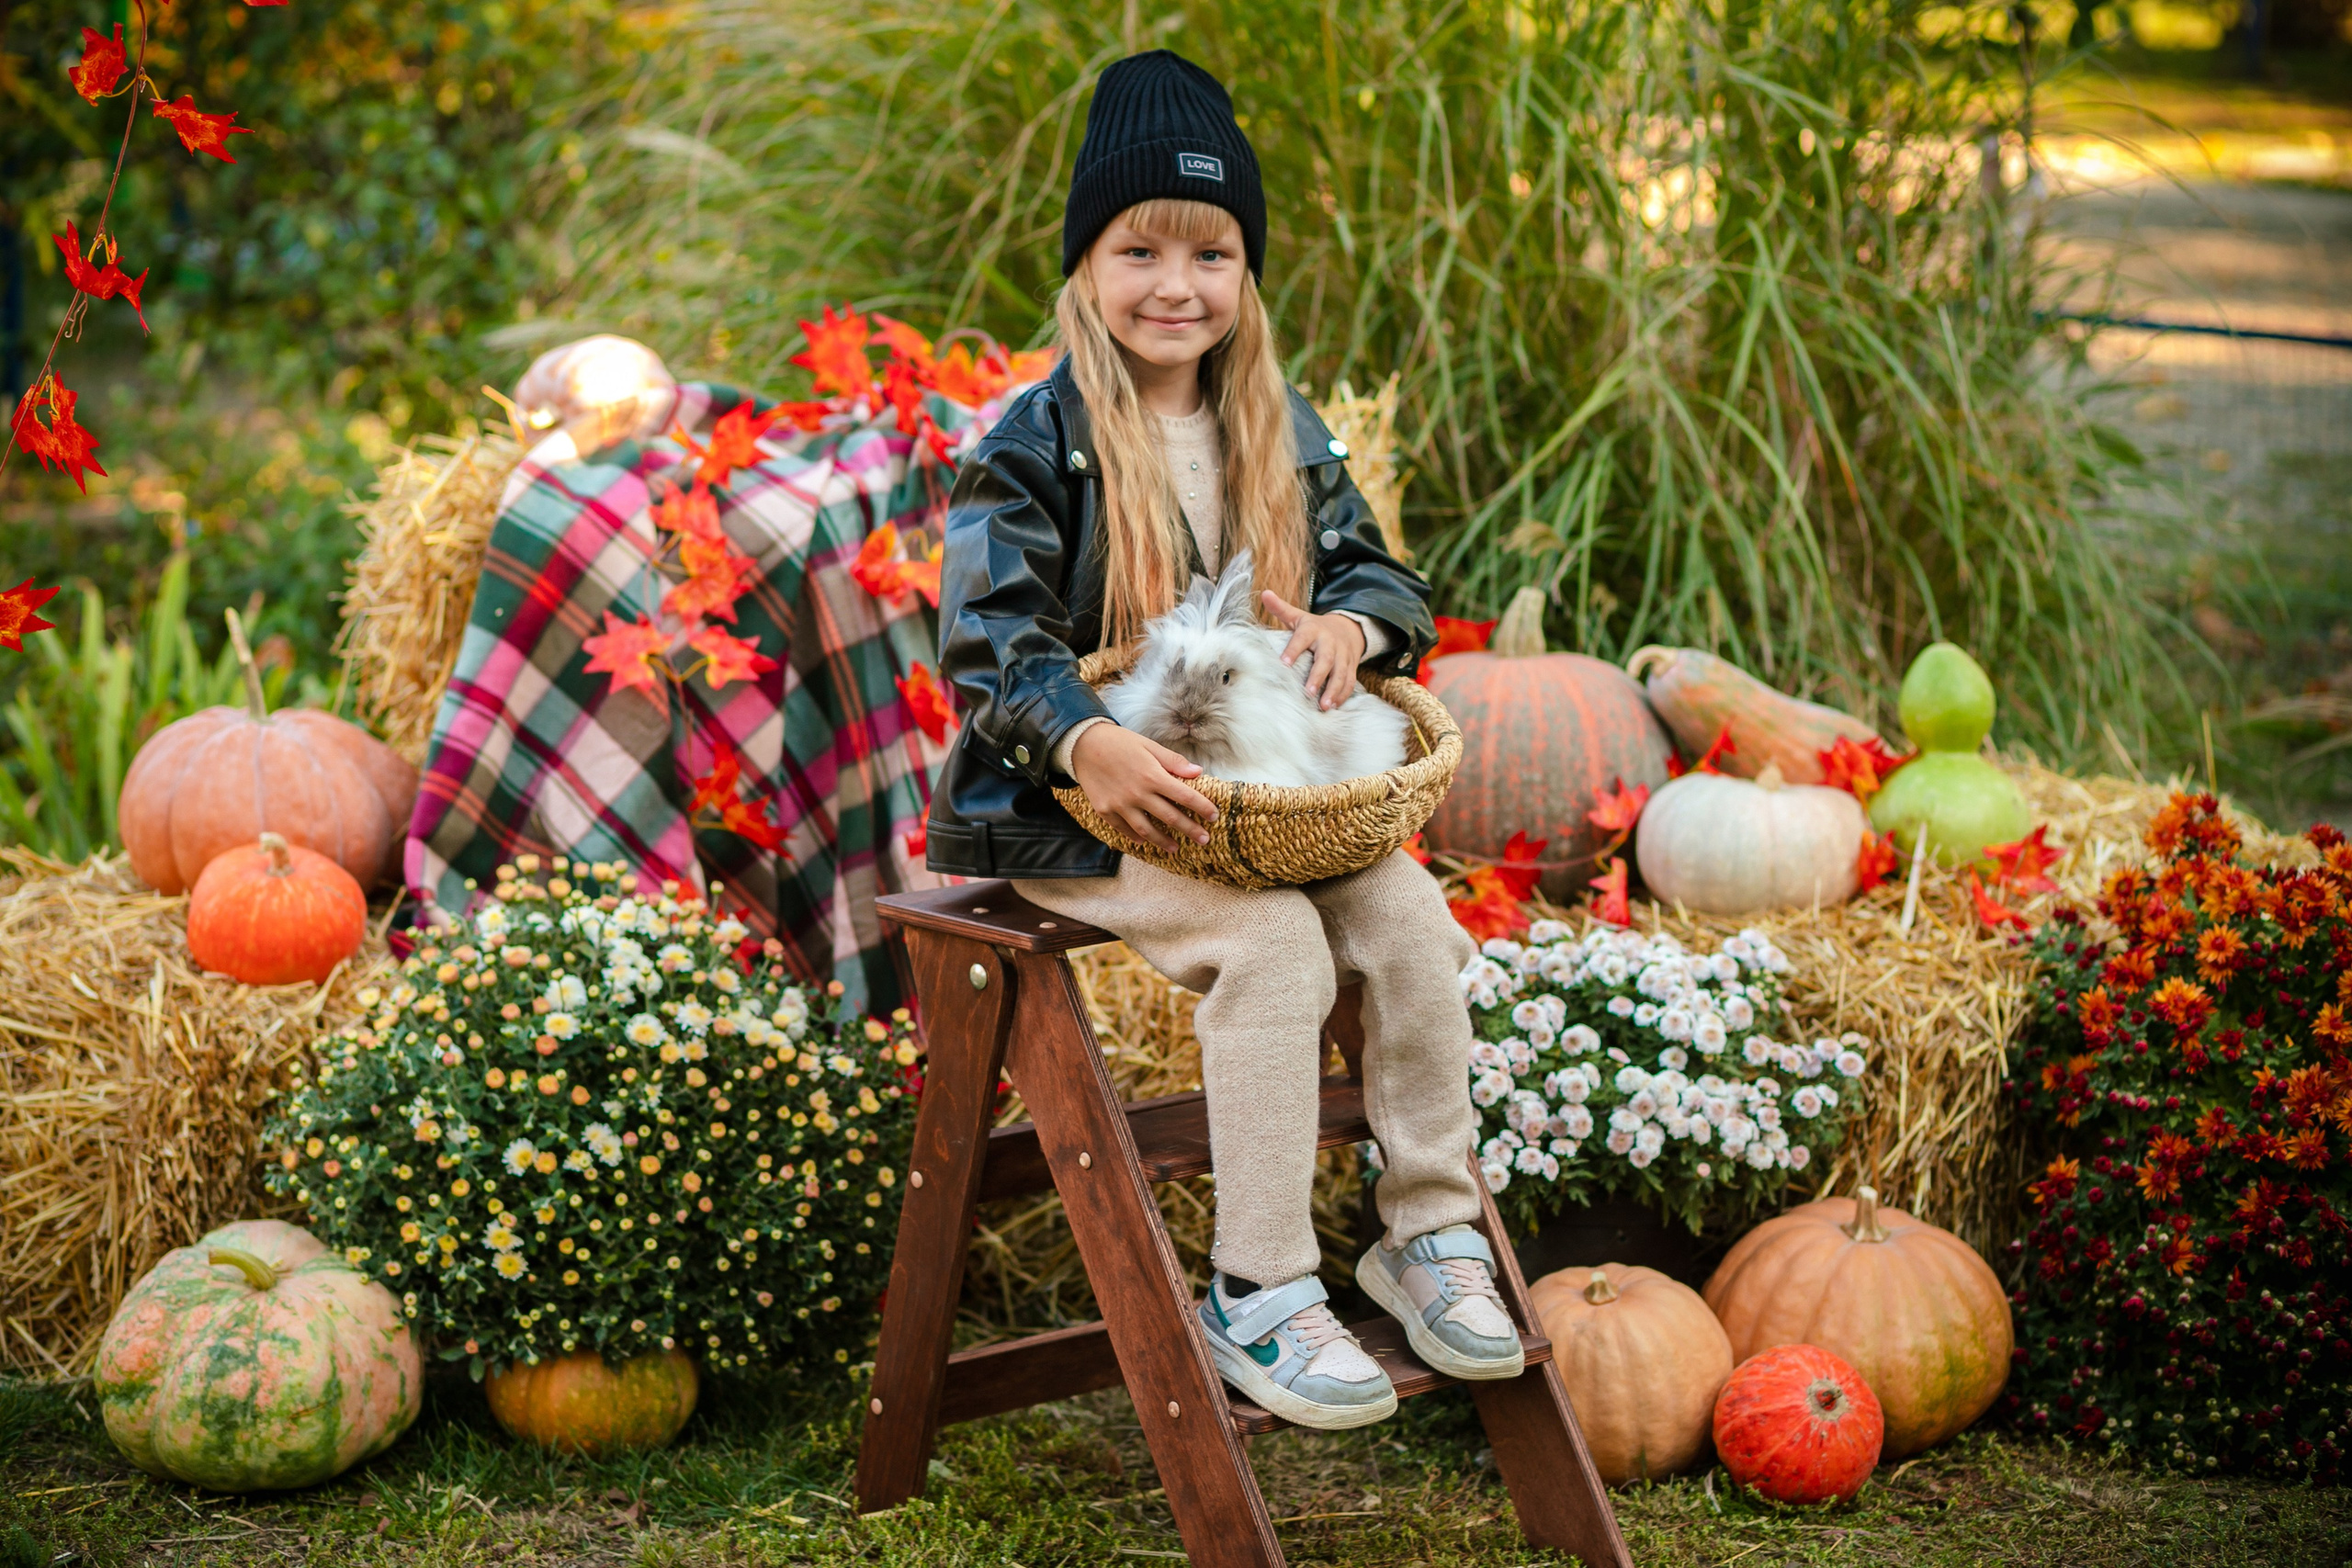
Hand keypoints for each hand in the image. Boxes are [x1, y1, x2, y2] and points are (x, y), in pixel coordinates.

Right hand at [1070, 724, 1217, 851]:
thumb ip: (1173, 761)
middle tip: (1204, 840)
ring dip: (1163, 841)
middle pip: (1170, 817)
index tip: (1214, 816)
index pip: (1185, 796)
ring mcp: (1120, 805)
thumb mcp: (1149, 746)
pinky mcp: (1105, 810)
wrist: (1083, 744)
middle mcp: (1138, 793)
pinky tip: (1145, 841)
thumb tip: (1198, 772)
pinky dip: (1136, 837)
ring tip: (1176, 849)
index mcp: (1152, 776)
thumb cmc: (1120, 742)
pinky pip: (1124, 829)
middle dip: (1190, 830)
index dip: (1202, 807)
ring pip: (1147, 830)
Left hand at [1261, 591, 1365, 710]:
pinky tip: (1334, 706)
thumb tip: (1264, 594)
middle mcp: (1330, 642)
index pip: (1302, 638)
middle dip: (1318, 676)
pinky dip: (1344, 694)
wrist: (1348, 628)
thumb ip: (1281, 609)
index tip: (1284, 663)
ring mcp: (1343, 656)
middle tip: (1308, 692)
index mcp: (1314, 629)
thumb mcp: (1299, 616)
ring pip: (1341, 673)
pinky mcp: (1352, 667)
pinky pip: (1350, 681)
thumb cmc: (1315, 627)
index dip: (1294, 649)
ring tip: (1324, 706)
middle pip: (1326, 659)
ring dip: (1334, 690)